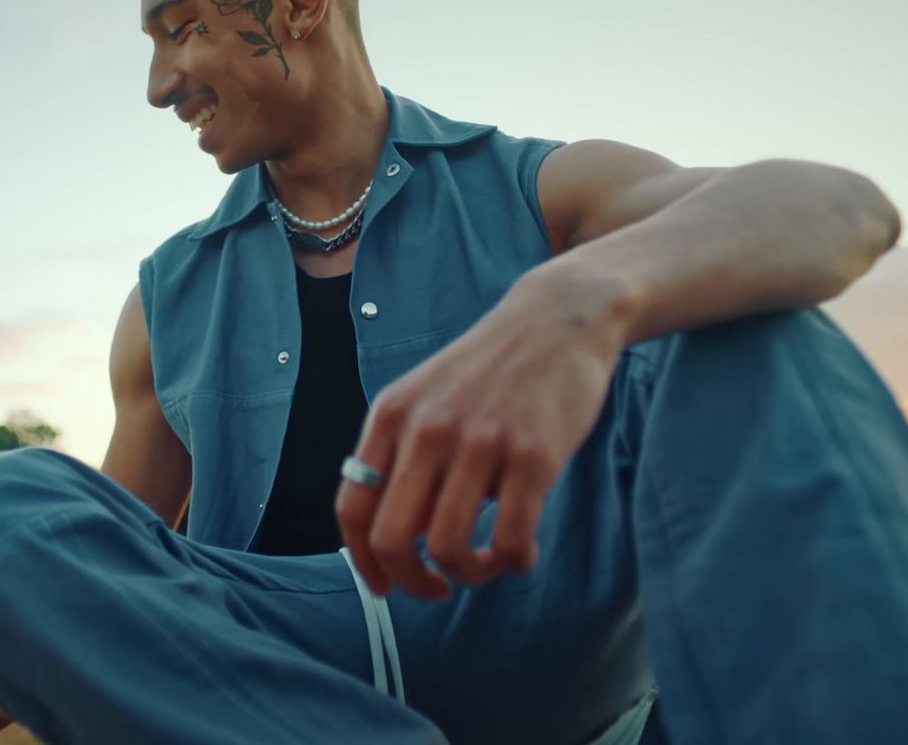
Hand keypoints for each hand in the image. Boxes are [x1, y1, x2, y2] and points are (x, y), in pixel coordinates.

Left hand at [335, 264, 632, 597]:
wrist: (555, 320)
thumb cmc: (488, 370)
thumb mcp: (426, 397)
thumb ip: (403, 454)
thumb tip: (391, 536)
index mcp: (391, 416)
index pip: (352, 508)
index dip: (363, 561)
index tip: (384, 585)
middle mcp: (427, 430)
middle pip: (392, 538)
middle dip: (411, 581)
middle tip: (437, 587)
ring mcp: (479, 443)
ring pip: (448, 548)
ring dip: (466, 575)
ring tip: (485, 564)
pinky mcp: (532, 456)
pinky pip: (510, 540)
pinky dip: (513, 562)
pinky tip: (521, 553)